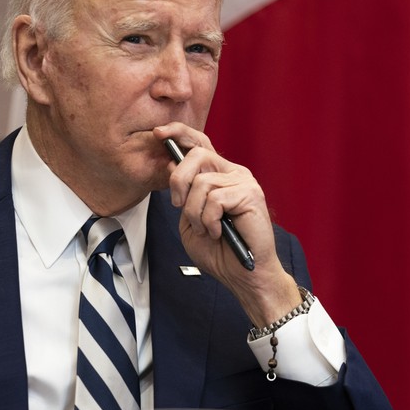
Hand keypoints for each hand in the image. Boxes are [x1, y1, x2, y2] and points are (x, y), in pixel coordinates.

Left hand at [152, 123, 301, 327]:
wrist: (244, 275)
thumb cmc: (220, 251)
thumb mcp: (190, 220)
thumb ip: (183, 195)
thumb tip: (172, 164)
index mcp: (218, 175)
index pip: (200, 144)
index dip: (180, 134)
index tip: (159, 134)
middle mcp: (233, 173)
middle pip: (197, 155)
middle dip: (179, 180)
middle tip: (178, 205)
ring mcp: (244, 181)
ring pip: (202, 183)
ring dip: (195, 213)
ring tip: (207, 230)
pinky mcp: (250, 194)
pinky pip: (215, 199)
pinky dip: (209, 221)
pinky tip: (219, 233)